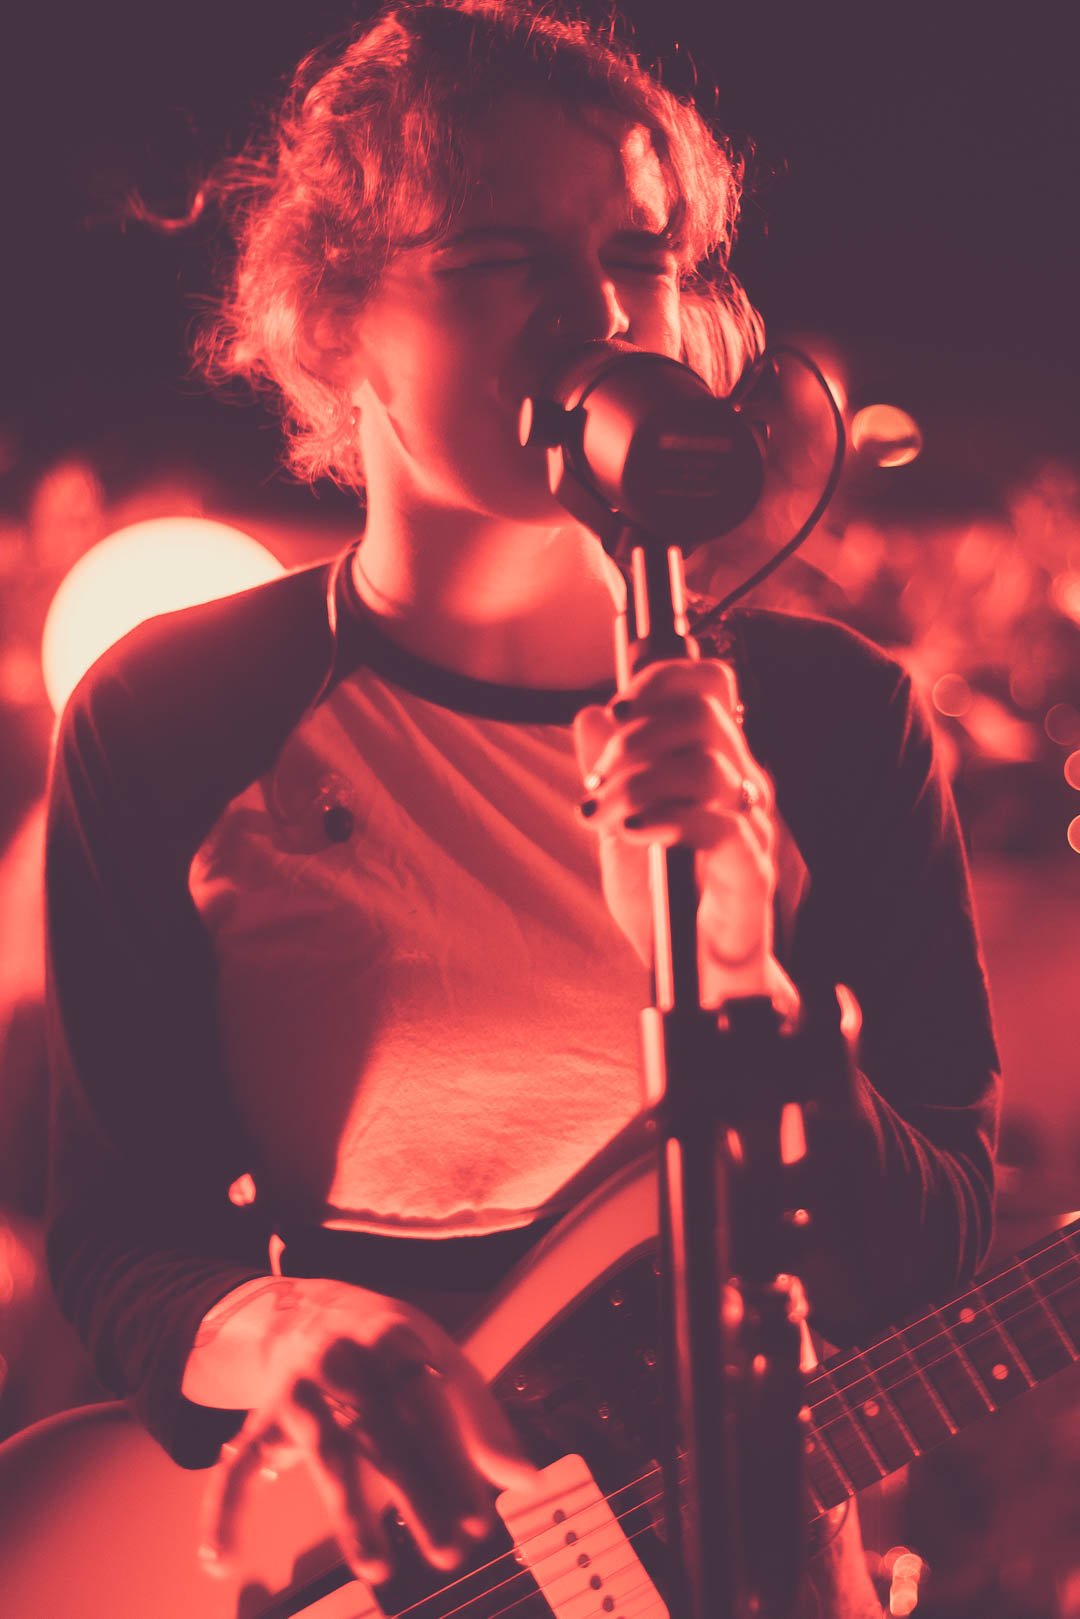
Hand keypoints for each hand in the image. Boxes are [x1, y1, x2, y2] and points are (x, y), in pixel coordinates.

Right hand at [198, 1279, 536, 1585]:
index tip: (484, 1519)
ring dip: (350, 1513)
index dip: (457, 1460)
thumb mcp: (439, 1358)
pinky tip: (220, 1559)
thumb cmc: (389, 1347)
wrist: (305, 1308)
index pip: (430, 1402)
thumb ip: (481, 1419)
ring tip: (377, 1566)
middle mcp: (344, 1361)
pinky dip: (223, 1512)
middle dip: (419, 1494)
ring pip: (325, 1455)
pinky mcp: (261, 1421)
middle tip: (450, 1551)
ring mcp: (299, 1392)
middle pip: (385, 1434)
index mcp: (394, 1340)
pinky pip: (237, 1467)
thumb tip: (527, 1481)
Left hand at [573, 657, 797, 1015]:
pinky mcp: (753, 873)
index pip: (710, 686)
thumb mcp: (618, 826)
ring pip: (707, 764)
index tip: (619, 708)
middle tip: (597, 781)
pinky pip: (720, 826)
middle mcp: (740, 784)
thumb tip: (591, 714)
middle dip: (636, 737)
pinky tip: (633, 833)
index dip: (664, 679)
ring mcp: (752, 826)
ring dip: (639, 781)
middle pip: (703, 712)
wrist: (692, 978)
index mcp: (714, 761)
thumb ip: (608, 771)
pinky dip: (667, 819)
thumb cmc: (665, 901)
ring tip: (602, 816)